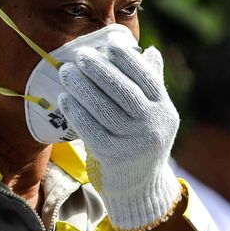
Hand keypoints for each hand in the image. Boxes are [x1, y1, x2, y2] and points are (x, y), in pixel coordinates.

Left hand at [58, 44, 182, 230]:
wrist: (140, 187)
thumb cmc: (142, 141)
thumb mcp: (154, 114)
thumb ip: (152, 84)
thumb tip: (149, 51)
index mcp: (165, 110)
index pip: (146, 79)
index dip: (127, 59)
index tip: (108, 44)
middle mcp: (154, 126)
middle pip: (125, 92)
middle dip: (100, 70)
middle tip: (80, 55)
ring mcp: (135, 143)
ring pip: (105, 109)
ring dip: (83, 87)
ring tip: (67, 72)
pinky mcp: (115, 157)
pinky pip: (91, 129)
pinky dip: (76, 112)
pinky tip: (64, 99)